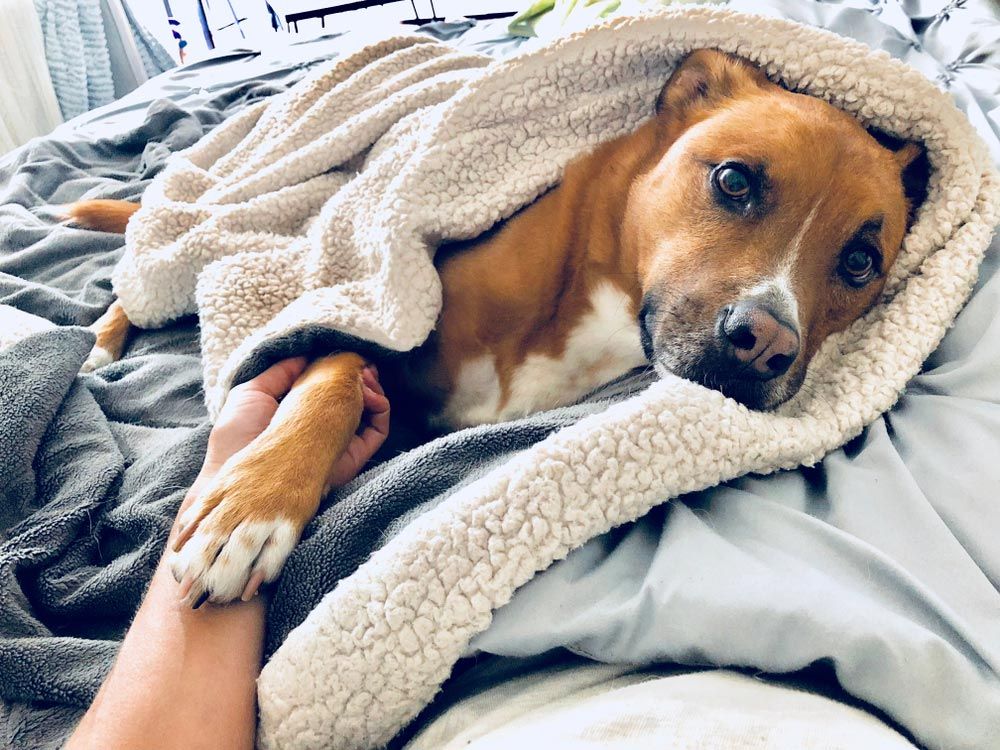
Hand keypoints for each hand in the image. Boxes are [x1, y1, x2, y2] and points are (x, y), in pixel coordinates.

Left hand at [200, 356, 389, 485]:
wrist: (243, 481)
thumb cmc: (238, 436)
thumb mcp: (250, 392)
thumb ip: (278, 372)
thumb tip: (307, 354)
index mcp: (298, 410)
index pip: (328, 386)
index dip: (341, 369)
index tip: (347, 357)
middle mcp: (320, 426)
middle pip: (352, 397)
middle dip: (361, 377)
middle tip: (363, 368)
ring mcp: (336, 442)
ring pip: (368, 413)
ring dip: (374, 392)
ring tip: (369, 381)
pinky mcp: (350, 460)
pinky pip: (377, 434)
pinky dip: (382, 413)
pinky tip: (375, 398)